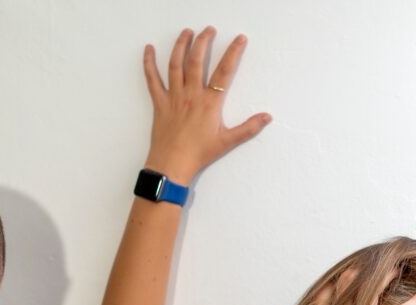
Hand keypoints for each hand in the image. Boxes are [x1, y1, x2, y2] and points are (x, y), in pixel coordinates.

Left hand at [142, 27, 271, 184]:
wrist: (172, 164)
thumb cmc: (200, 154)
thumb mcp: (227, 142)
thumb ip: (248, 128)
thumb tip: (267, 117)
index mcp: (209, 103)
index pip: (224, 72)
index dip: (233, 53)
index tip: (239, 39)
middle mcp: (191, 95)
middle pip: (196, 61)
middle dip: (203, 42)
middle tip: (209, 30)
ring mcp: (173, 97)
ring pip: (175, 65)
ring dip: (181, 46)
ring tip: (187, 32)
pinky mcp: (159, 102)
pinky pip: (152, 79)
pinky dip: (149, 63)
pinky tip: (148, 49)